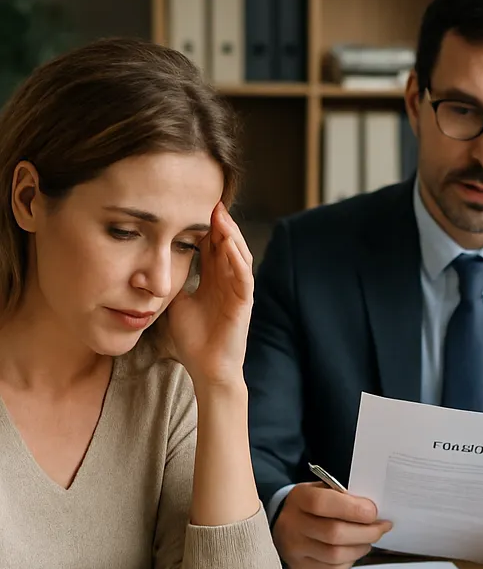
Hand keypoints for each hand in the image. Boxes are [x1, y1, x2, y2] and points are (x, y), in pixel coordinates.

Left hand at [167, 202, 253, 388]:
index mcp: (214, 281)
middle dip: (220, 223)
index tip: (192, 204)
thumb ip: (172, 281)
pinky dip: (238, 259)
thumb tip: (153, 263)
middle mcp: (229, 282)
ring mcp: (239, 292)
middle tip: (210, 200)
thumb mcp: (176, 302)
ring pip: (239, 255)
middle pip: (227, 245)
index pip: (212, 246)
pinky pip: (244, 277)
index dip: (204, 226)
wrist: (206, 368)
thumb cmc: (193, 339)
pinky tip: (229, 244)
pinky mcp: (244, 304)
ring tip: (221, 215)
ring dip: (231, 235)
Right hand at [273, 481, 391, 568]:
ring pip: (336, 555)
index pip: (323, 504)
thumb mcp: (325, 489)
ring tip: (368, 539)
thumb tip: (374, 512)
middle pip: (334, 533)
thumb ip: (346, 497)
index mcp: (300, 498)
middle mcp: (293, 525)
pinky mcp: (301, 567)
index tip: (373, 512)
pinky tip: (353, 550)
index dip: (354, 509)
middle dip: (366, 532)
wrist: (287, 521)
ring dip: (361, 547)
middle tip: (381, 527)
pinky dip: (350, 561)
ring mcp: (295, 549)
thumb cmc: (313, 505)